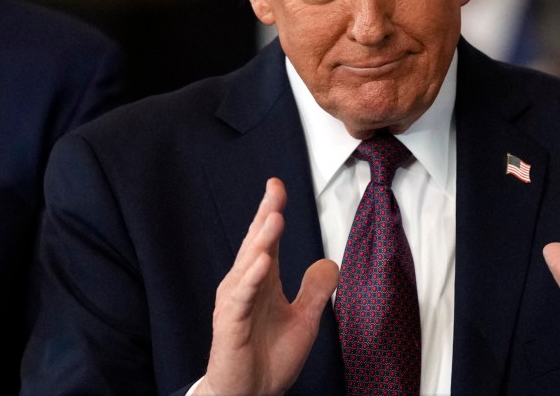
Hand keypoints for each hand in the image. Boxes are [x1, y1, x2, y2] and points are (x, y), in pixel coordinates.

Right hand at [197, 178, 339, 395]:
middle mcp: (245, 285)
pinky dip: (250, 279)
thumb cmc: (269, 359)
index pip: (266, 240)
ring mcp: (235, 303)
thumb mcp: (304, 320)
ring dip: (261, 241)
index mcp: (261, 281)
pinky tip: (261, 262)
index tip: (277, 185)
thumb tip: (329, 262)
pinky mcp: (229, 324)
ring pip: (247, 265)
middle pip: (255, 243)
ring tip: (274, 218)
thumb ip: (315, 291)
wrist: (250, 395)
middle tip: (275, 190)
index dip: (271, 211)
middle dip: (265, 215)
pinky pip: (240, 298)